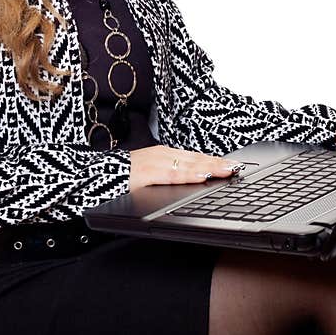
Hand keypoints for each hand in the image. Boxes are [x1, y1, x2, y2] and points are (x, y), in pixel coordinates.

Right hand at [128, 145, 242, 191]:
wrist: (98, 176)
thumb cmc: (123, 177)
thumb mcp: (150, 175)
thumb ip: (169, 176)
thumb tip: (191, 179)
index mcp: (165, 155)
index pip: (195, 158)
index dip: (214, 161)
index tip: (232, 165)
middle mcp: (162, 156)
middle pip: (195, 160)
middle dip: (217, 164)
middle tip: (237, 167)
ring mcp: (154, 163)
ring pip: (188, 165)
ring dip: (209, 167)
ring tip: (227, 170)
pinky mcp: (146, 174)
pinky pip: (171, 175)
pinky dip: (188, 175)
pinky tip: (201, 176)